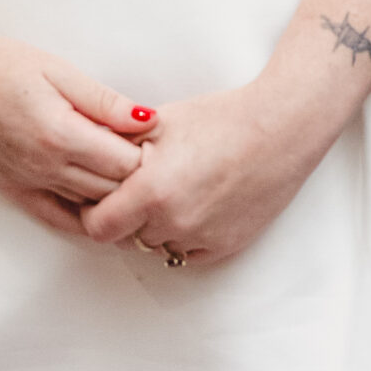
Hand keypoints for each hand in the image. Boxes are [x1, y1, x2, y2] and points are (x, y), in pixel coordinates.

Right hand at [0, 36, 153, 236]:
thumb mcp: (61, 71)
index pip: (124, 163)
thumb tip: (148, 119)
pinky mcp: (15, 193)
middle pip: (111, 190)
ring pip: (89, 208)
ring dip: (115, 196)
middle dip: (138, 177)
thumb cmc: (4, 66)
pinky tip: (104, 212)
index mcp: (62, 135)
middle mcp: (47, 169)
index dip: (149, 153)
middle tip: (154, 158)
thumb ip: (106, 101)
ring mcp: (30, 186)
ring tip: (134, 177)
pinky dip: (85, 219)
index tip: (160, 138)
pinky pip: (58, 220)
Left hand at [78, 81, 322, 266]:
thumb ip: (120, 144)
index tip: (101, 197)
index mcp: (152, 191)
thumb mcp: (164, 121)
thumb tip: (89, 151)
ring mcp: (199, 240)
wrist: (281, 128)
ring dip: (156, 226)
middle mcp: (173, 223)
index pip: (98, 226)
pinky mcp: (223, 248)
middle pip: (126, 236)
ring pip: (157, 245)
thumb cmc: (224, 118)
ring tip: (175, 188)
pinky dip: (184, 233)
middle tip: (140, 186)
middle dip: (127, 215)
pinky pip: (187, 252)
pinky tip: (198, 200)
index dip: (94, 212)